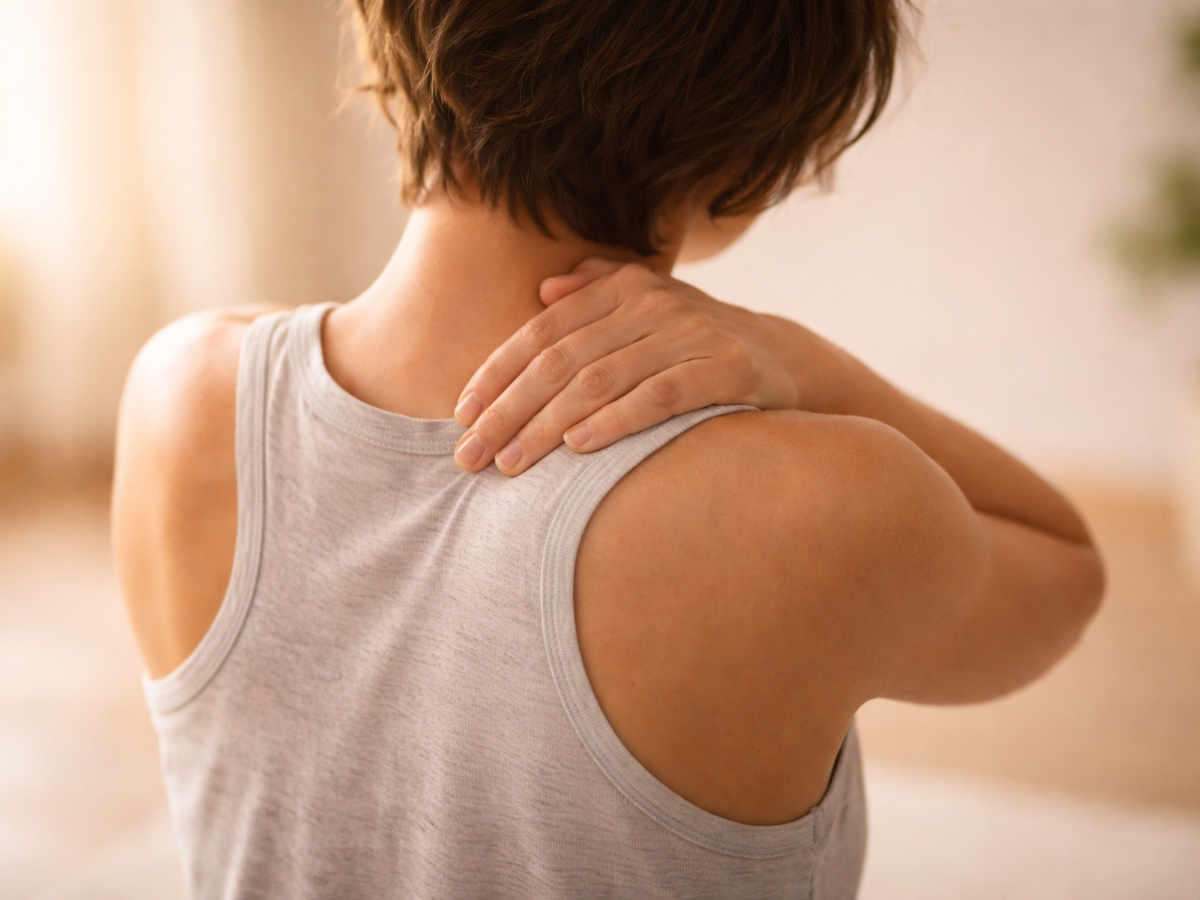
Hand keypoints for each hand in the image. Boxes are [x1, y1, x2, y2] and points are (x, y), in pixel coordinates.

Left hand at [452, 258, 809, 474]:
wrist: (784, 356)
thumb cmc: (694, 340)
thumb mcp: (648, 308)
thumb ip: (595, 293)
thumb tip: (542, 291)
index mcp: (623, 288)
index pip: (542, 332)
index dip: (496, 372)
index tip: (460, 415)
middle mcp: (652, 304)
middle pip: (560, 361)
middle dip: (507, 411)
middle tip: (470, 456)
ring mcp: (691, 334)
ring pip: (599, 382)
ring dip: (546, 427)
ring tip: (510, 464)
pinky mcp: (726, 369)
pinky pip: (658, 398)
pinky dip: (614, 421)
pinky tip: (577, 447)